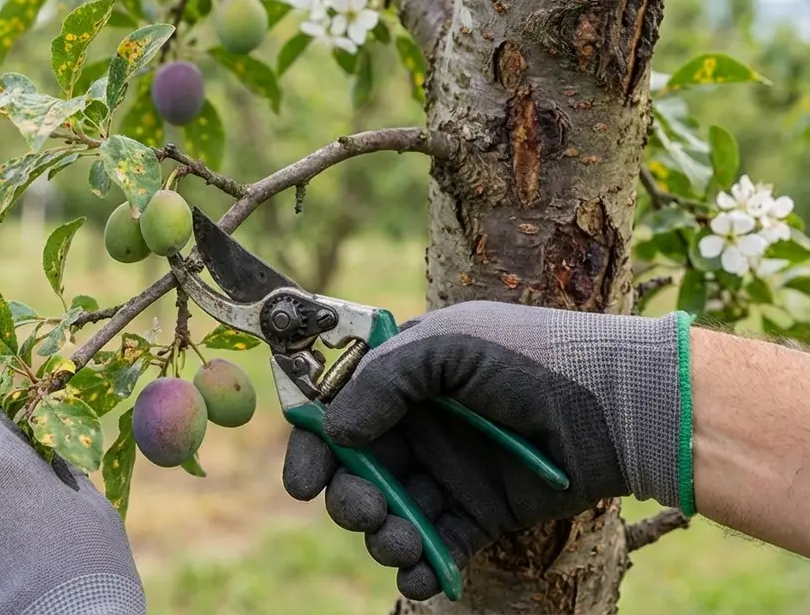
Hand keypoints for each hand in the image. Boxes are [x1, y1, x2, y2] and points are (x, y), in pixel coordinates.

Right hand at [282, 300, 690, 599]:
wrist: (618, 404)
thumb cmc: (532, 358)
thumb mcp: (450, 346)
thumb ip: (384, 380)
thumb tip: (336, 430)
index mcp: (402, 381)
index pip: (335, 415)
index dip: (312, 449)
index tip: (303, 482)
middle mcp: (418, 429)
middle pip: (353, 475)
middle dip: (347, 500)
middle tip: (365, 512)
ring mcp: (447, 474)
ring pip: (387, 516)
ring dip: (381, 537)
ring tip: (399, 544)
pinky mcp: (478, 515)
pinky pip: (432, 548)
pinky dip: (418, 569)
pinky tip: (419, 576)